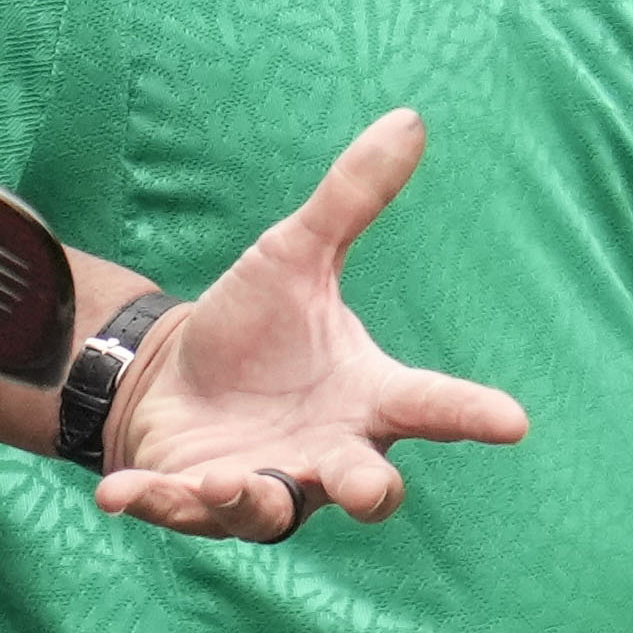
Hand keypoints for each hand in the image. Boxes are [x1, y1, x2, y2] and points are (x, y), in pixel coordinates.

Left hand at [98, 110, 533, 538]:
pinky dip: (154, 503)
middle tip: (368, 490)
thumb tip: (408, 119)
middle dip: (368, 492)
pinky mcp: (197, 500)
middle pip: (366, 488)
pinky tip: (117, 493)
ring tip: (230, 477)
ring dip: (252, 499)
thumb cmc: (253, 328)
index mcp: (365, 398)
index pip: (431, 407)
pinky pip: (181, 511)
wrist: (173, 379)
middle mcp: (325, 454)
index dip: (472, 414)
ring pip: (272, 512)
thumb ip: (351, 200)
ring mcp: (264, 485)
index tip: (514, 421)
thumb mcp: (295, 256)